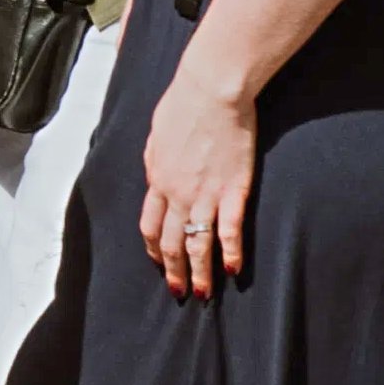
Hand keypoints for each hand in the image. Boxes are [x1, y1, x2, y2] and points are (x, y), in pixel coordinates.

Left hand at [137, 64, 258, 299]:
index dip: (154, 248)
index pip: (150, 225)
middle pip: (171, 242)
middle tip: (179, 290)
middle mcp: (177, 193)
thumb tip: (155, 176)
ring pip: (197, 243)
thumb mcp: (157, 135)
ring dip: (200, 272)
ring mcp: (205, 194)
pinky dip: (230, 252)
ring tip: (202, 293)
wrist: (211, 91)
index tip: (160, 262)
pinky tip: (233, 269)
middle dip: (175, 270)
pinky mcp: (233, 189)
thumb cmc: (183, 105)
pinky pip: (229, 229)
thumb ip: (156, 161)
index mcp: (157, 179)